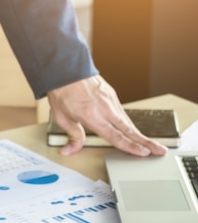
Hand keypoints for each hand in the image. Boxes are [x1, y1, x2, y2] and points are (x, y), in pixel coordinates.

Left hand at [47, 75, 167, 156]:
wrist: (66, 69)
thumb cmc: (63, 92)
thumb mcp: (62, 118)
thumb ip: (72, 136)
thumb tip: (70, 150)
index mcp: (92, 115)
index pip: (115, 135)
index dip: (130, 146)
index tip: (143, 153)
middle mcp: (105, 108)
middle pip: (129, 129)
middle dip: (146, 142)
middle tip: (160, 151)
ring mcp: (110, 100)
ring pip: (128, 121)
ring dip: (139, 134)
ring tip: (150, 144)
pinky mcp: (112, 95)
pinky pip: (123, 113)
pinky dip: (129, 124)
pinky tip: (132, 131)